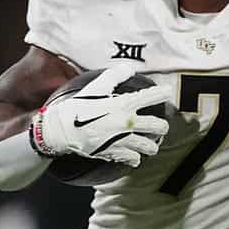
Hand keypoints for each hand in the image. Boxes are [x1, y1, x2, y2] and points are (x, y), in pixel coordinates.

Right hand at [29, 66, 170, 165]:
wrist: (59, 131)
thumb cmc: (76, 108)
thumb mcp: (94, 88)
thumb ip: (113, 77)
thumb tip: (129, 69)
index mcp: (123, 105)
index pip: (149, 97)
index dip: (162, 93)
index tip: (168, 92)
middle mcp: (126, 123)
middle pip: (157, 127)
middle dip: (162, 126)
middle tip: (161, 126)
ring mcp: (122, 140)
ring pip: (149, 147)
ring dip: (151, 146)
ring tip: (151, 145)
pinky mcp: (114, 153)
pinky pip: (132, 159)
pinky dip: (135, 159)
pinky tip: (134, 157)